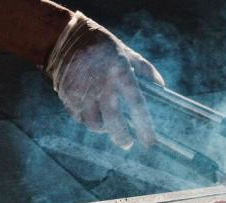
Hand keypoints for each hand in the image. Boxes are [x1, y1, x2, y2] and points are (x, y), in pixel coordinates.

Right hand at [45, 12, 163, 149]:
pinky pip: (80, 118)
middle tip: (127, 144)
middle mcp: (101, 84)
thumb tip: (162, 87)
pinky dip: (89, 121)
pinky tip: (95, 119)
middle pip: (114, 121)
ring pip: (94, 123)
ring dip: (104, 130)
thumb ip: (145, 69)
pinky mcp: (68, 96)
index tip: (150, 142)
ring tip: (110, 128)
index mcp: (120, 73)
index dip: (144, 126)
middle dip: (122, 137)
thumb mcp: (126, 52)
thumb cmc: (102, 45)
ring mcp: (83, 91)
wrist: (64, 37)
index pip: (136, 105)